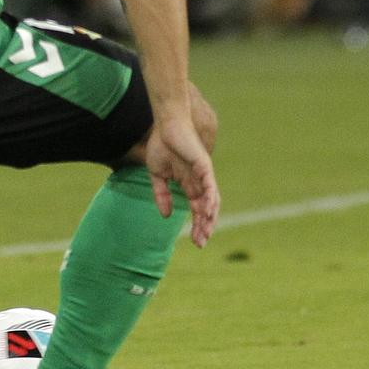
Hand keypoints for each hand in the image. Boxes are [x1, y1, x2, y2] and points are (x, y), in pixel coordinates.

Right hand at [143, 113, 219, 247]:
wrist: (166, 125)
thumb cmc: (161, 145)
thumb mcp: (157, 175)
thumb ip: (161, 195)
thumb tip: (166, 215)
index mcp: (189, 184)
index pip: (196, 209)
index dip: (196, 225)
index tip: (194, 241)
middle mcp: (200, 182)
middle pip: (206, 209)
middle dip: (205, 226)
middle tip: (201, 243)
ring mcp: (204, 174)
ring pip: (211, 200)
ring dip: (209, 217)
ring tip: (206, 231)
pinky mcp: (204, 166)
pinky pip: (210, 186)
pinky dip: (210, 199)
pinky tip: (207, 211)